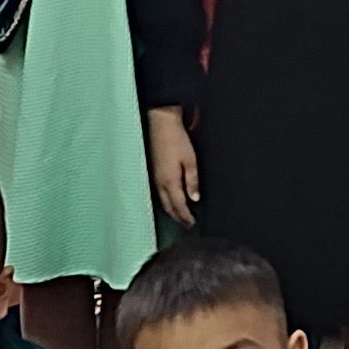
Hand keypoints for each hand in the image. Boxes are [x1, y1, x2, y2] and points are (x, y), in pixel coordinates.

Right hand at [145, 105, 201, 220]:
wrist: (161, 123)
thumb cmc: (176, 139)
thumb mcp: (190, 161)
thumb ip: (192, 181)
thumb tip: (195, 199)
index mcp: (170, 182)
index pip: (178, 206)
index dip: (186, 217)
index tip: (192, 224)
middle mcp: (160, 182)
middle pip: (169, 207)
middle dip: (178, 217)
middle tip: (187, 224)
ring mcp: (155, 177)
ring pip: (162, 200)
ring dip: (171, 210)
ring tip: (180, 215)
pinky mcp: (153, 171)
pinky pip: (159, 192)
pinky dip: (166, 200)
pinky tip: (171, 199)